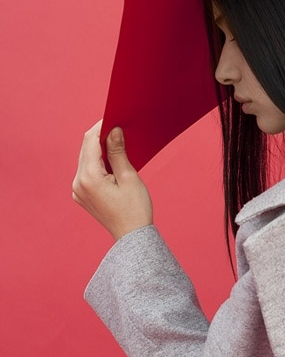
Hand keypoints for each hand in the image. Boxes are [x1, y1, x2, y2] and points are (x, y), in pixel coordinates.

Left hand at [72, 121, 153, 240]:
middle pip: (85, 149)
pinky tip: (110, 164)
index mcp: (89, 177)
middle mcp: (78, 183)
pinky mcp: (80, 195)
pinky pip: (86, 172)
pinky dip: (96, 164)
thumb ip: (117, 152)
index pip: (90, 141)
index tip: (113, 119)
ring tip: (116, 146)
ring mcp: (77, 190)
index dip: (101, 127)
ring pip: (85, 160)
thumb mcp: (129, 177)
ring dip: (98, 150)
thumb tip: (113, 130)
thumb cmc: (135, 209)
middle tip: (117, 129)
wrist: (132, 237)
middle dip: (99, 137)